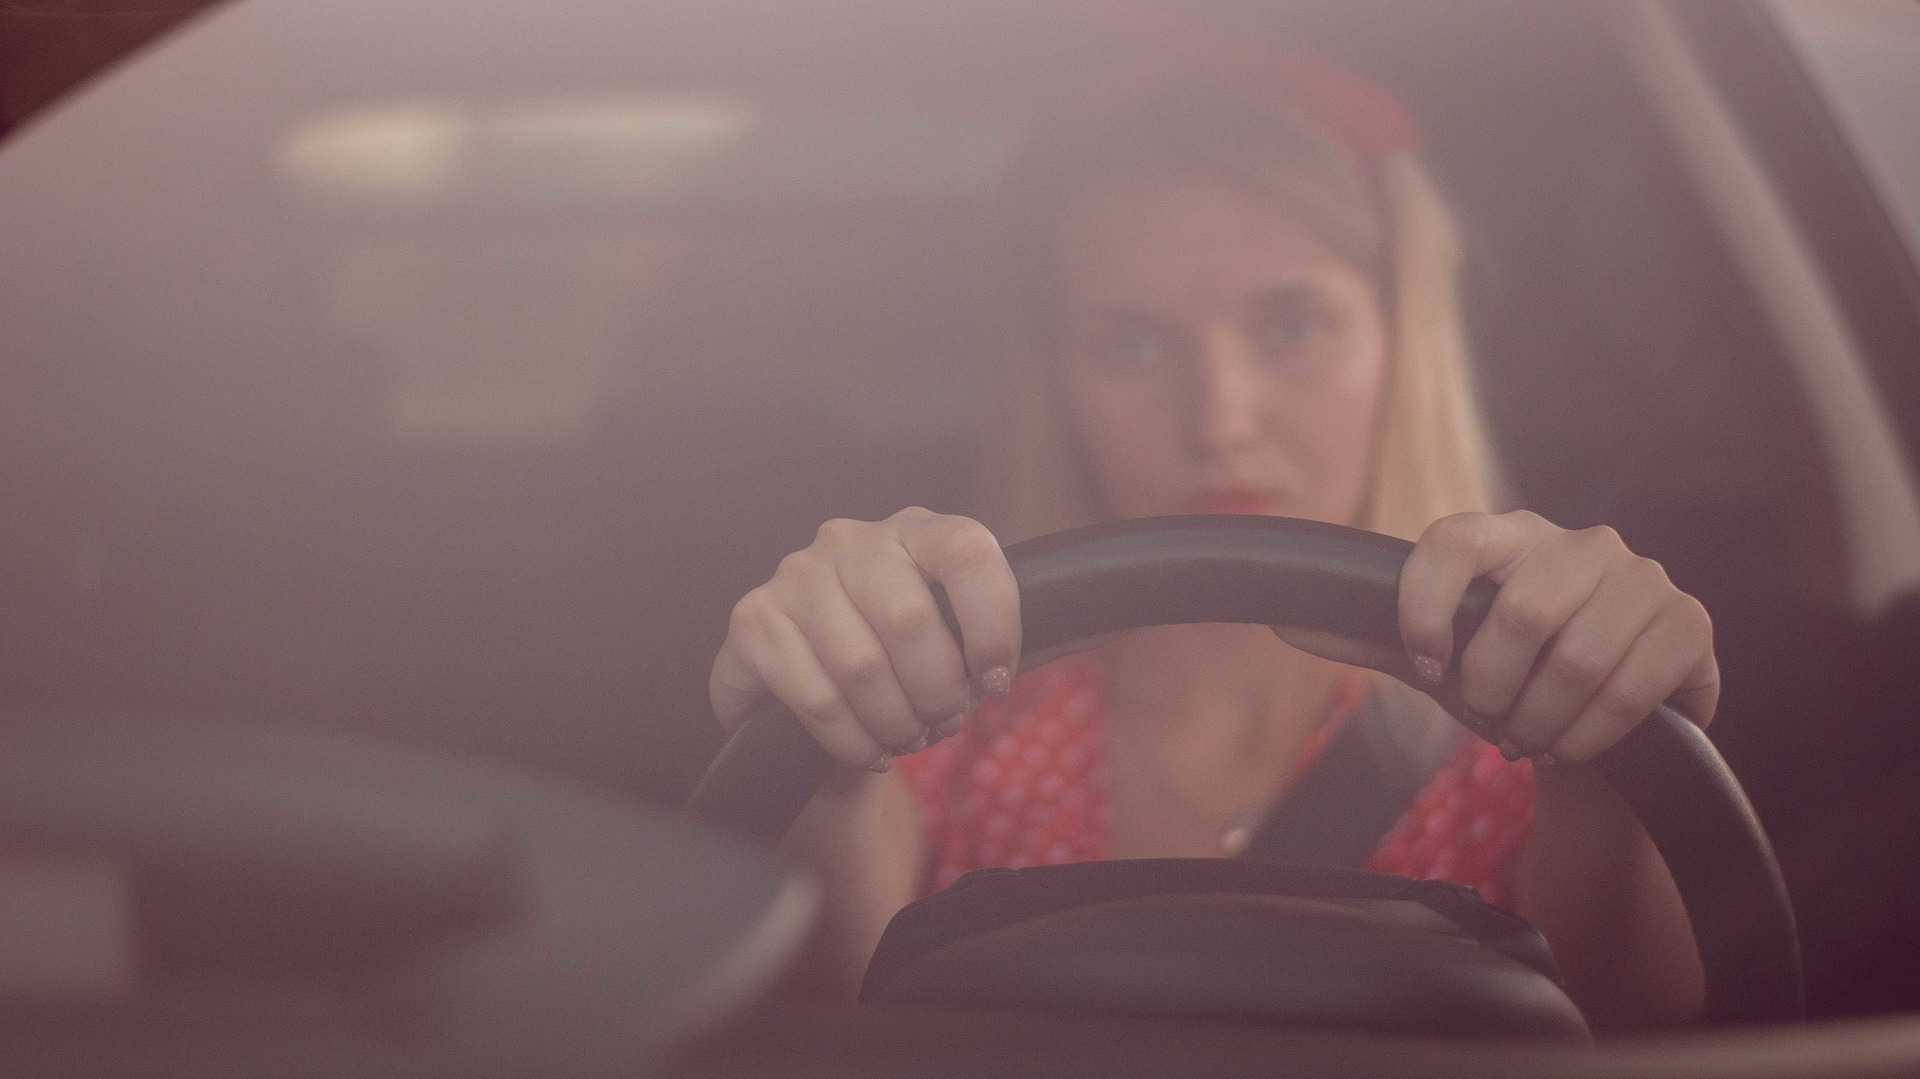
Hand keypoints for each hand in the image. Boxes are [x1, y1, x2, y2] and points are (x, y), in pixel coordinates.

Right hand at [710, 508, 1021, 771]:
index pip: (971, 552)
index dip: (994, 627)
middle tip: (944, 723)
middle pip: (913, 622)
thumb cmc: (908, 662)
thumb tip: (1117, 618)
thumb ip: (1038, 628)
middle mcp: (851, 538)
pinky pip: (814, 697)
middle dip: (940, 694)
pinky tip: (866, 747)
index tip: (995, 680)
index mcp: (918, 528)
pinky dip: (852, 741)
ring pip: (861, 667)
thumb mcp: (972, 639)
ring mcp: (795, 575)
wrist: (816, 693)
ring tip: (906, 736)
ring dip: (897, 724)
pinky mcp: (752, 621)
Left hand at [1395, 510, 1718, 761]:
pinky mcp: (1688, 624)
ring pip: (1575, 660)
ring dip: (1539, 720)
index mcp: (1509, 535)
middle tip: (1490, 718)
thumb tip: (1282, 621)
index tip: (1427, 665)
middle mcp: (1581, 543)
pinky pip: (1630, 689)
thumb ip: (1371, 638)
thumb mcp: (1441, 657)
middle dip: (1491, 689)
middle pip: (1520, 614)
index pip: (1452, 542)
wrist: (1600, 724)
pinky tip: (1574, 744)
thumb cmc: (1512, 677)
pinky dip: (1588, 735)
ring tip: (1530, 737)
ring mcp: (1643, 578)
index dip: (1425, 609)